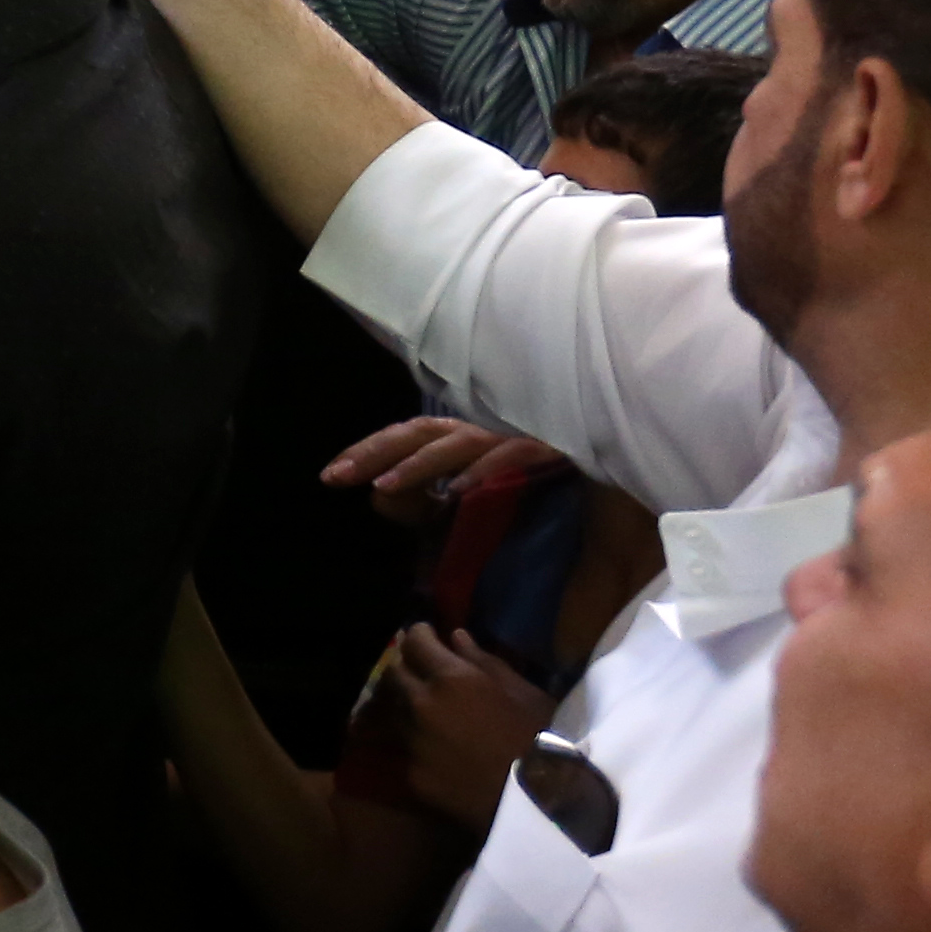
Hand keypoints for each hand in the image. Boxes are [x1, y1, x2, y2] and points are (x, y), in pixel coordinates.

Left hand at [324, 415, 558, 522]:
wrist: (600, 475)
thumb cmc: (527, 482)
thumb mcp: (462, 497)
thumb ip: (420, 501)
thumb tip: (379, 498)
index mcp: (460, 437)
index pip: (406, 437)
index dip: (367, 451)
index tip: (330, 475)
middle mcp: (482, 430)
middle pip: (421, 431)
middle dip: (378, 451)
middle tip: (338, 477)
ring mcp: (513, 437)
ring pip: (460, 443)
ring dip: (420, 465)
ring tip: (383, 487)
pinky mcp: (545, 450)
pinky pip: (509, 457)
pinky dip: (482, 472)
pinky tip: (457, 491)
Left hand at [378, 625, 552, 835]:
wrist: (543, 803)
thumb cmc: (544, 739)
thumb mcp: (524, 691)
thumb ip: (484, 662)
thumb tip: (455, 638)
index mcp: (451, 679)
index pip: (414, 643)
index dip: (418, 634)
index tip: (425, 634)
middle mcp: (421, 706)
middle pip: (393, 676)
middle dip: (404, 666)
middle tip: (418, 668)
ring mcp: (413, 743)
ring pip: (393, 713)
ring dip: (403, 703)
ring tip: (421, 705)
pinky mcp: (413, 776)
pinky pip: (405, 749)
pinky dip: (414, 740)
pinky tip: (432, 745)